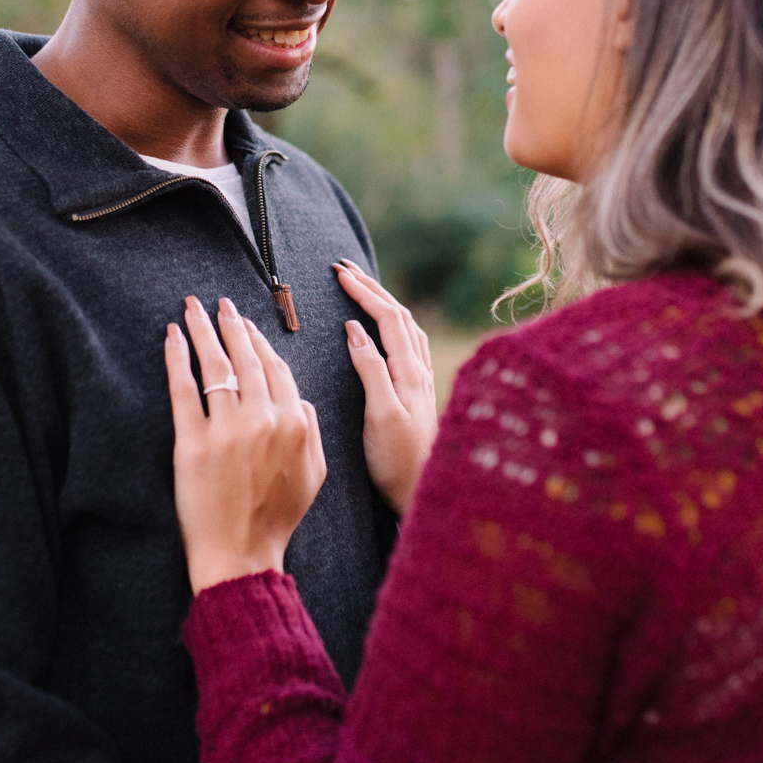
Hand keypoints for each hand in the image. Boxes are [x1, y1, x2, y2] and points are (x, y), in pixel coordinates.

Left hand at [166, 296, 327, 595]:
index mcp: (295, 423)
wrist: (240, 554)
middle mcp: (263, 420)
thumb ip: (312, 429)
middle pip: (245, 359)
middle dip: (231, 325)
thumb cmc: (276, 517)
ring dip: (203, 331)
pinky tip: (172, 337)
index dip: (258, 341)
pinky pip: (183, 390)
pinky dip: (177, 359)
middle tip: (218, 303)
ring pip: (216, 367)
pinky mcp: (192, 443)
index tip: (245, 324)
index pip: (275, 368)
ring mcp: (227, 431)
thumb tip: (299, 397)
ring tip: (192, 308)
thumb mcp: (314, 472)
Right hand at [333, 260, 438, 515]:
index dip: (364, 292)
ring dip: (384, 303)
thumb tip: (355, 329)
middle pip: (400, 316)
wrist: (422, 493)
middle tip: (345, 269)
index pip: (388, 318)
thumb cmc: (398, 461)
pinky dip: (393, 324)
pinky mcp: (417, 394)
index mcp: (409, 372)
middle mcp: (419, 371)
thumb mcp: (380, 414)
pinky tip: (385, 330)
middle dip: (373, 289)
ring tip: (363, 289)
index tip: (339, 273)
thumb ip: (371, 369)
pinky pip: (407, 344)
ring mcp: (421, 382)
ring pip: (406, 328)